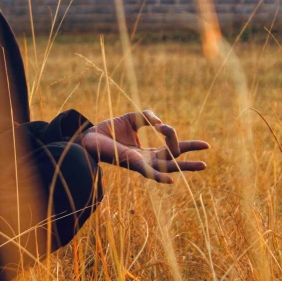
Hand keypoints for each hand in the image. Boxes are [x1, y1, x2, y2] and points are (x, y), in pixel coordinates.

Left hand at [79, 109, 209, 183]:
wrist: (89, 137)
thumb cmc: (109, 130)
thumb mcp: (132, 118)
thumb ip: (147, 117)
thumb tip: (160, 122)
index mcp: (148, 152)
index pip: (171, 147)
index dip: (173, 135)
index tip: (162, 125)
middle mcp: (147, 160)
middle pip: (174, 160)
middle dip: (190, 158)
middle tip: (207, 155)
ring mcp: (142, 163)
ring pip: (167, 167)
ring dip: (185, 166)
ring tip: (203, 165)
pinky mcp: (133, 163)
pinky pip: (149, 173)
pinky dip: (160, 176)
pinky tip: (171, 180)